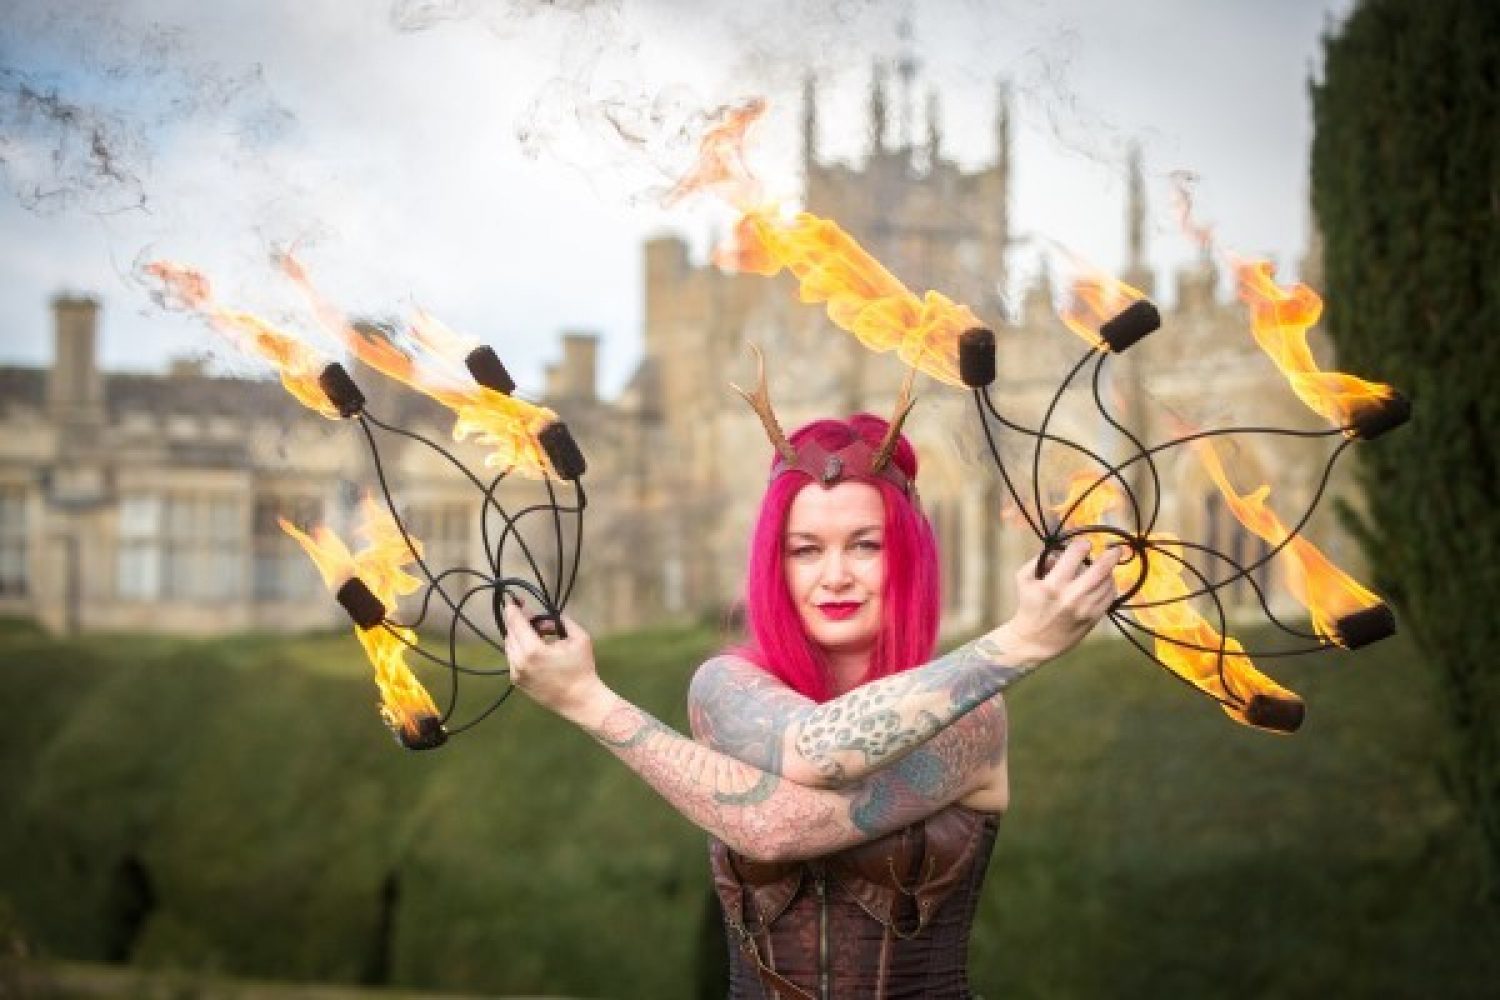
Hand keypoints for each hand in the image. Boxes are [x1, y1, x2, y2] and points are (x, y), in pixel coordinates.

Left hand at [501, 601, 605, 722]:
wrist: (580, 700)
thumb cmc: (582, 668)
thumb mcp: (579, 637)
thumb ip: (560, 621)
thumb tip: (544, 619)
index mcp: (533, 650)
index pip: (516, 623)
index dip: (513, 609)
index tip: (513, 600)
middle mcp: (519, 662)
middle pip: (510, 633)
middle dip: (519, 622)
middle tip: (533, 617)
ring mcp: (516, 674)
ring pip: (510, 646)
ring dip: (519, 636)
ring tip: (539, 636)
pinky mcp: (517, 682)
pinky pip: (513, 659)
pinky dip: (521, 650)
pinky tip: (537, 651)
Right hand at [992, 538, 1121, 665]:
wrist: (1035, 641)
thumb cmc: (1029, 606)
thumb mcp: (1024, 579)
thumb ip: (1039, 559)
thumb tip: (1060, 551)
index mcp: (1052, 584)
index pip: (1075, 555)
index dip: (1082, 545)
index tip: (1084, 545)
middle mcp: (1071, 596)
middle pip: (1100, 569)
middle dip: (1111, 555)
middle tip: (1115, 549)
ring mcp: (1085, 608)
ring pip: (1108, 582)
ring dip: (1108, 571)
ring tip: (1104, 568)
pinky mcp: (1093, 618)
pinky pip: (1110, 596)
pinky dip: (1110, 585)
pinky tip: (1104, 582)